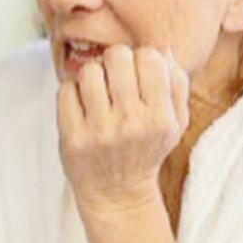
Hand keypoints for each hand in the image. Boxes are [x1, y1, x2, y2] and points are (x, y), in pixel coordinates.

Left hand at [58, 45, 188, 242]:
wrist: (118, 194)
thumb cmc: (147, 149)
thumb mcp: (174, 123)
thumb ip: (176, 84)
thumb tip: (163, 48)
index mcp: (160, 117)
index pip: (150, 58)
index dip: (142, 59)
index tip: (138, 75)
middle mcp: (131, 123)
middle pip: (117, 57)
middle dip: (115, 62)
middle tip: (115, 80)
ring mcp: (99, 131)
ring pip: (89, 71)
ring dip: (92, 76)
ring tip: (98, 93)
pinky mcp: (72, 138)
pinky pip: (65, 91)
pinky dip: (72, 94)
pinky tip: (82, 108)